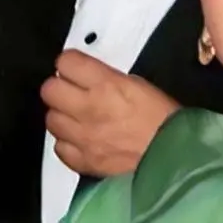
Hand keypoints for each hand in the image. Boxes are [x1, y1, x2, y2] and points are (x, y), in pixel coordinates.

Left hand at [40, 49, 179, 176]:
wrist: (173, 155)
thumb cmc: (164, 118)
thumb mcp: (139, 84)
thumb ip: (108, 78)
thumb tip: (90, 77)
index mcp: (107, 84)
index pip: (66, 62)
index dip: (70, 63)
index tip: (75, 67)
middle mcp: (89, 108)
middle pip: (49, 89)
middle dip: (60, 87)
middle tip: (72, 90)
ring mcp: (83, 137)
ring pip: (51, 119)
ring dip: (63, 115)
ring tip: (78, 116)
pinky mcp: (83, 160)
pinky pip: (60, 147)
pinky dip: (68, 142)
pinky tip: (82, 138)